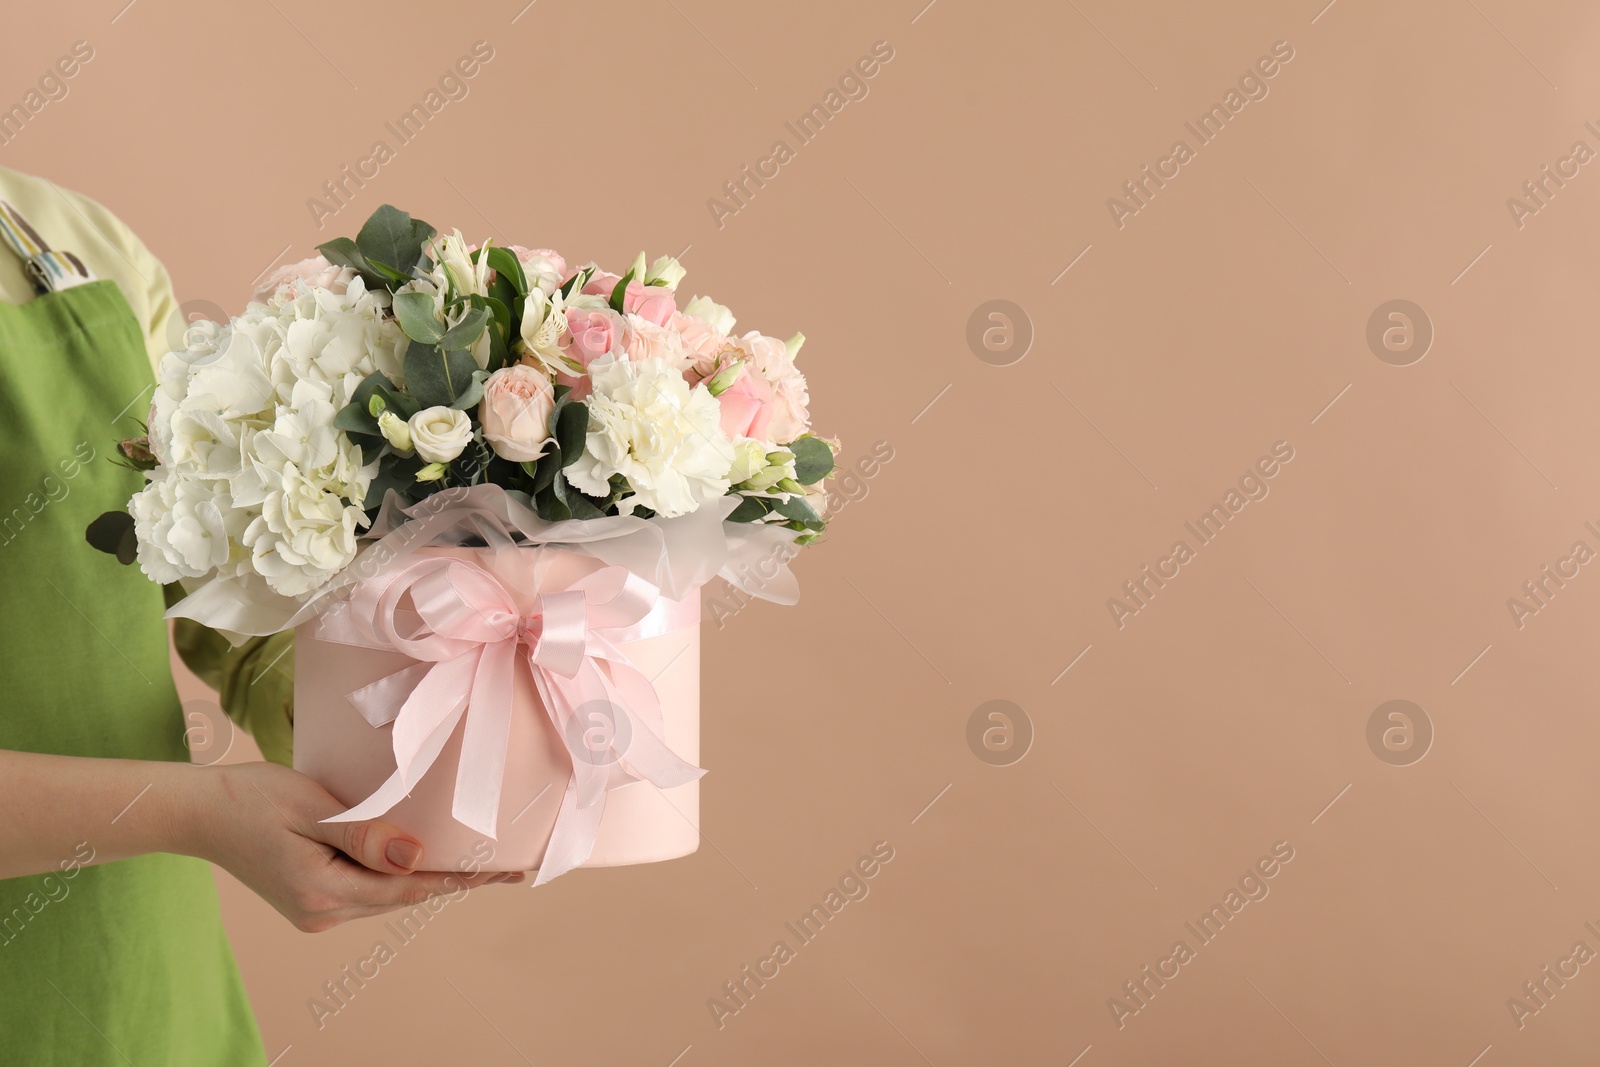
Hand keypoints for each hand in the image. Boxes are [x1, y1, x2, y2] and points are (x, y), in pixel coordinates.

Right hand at [190, 761, 521, 931]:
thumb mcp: (311, 808)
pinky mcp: (311, 901)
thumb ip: (364, 835)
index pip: (410, 888)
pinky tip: (424, 861)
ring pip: (387, 895)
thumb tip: (417, 859)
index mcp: (323, 892)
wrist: (198, 812)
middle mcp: (322, 913)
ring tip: (480, 864)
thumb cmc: (251, 798)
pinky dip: (397, 876)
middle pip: (403, 896)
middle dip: (455, 880)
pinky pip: (367, 890)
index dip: (461, 879)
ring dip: (428, 879)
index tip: (505, 873)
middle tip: (509, 868)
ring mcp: (315, 912)